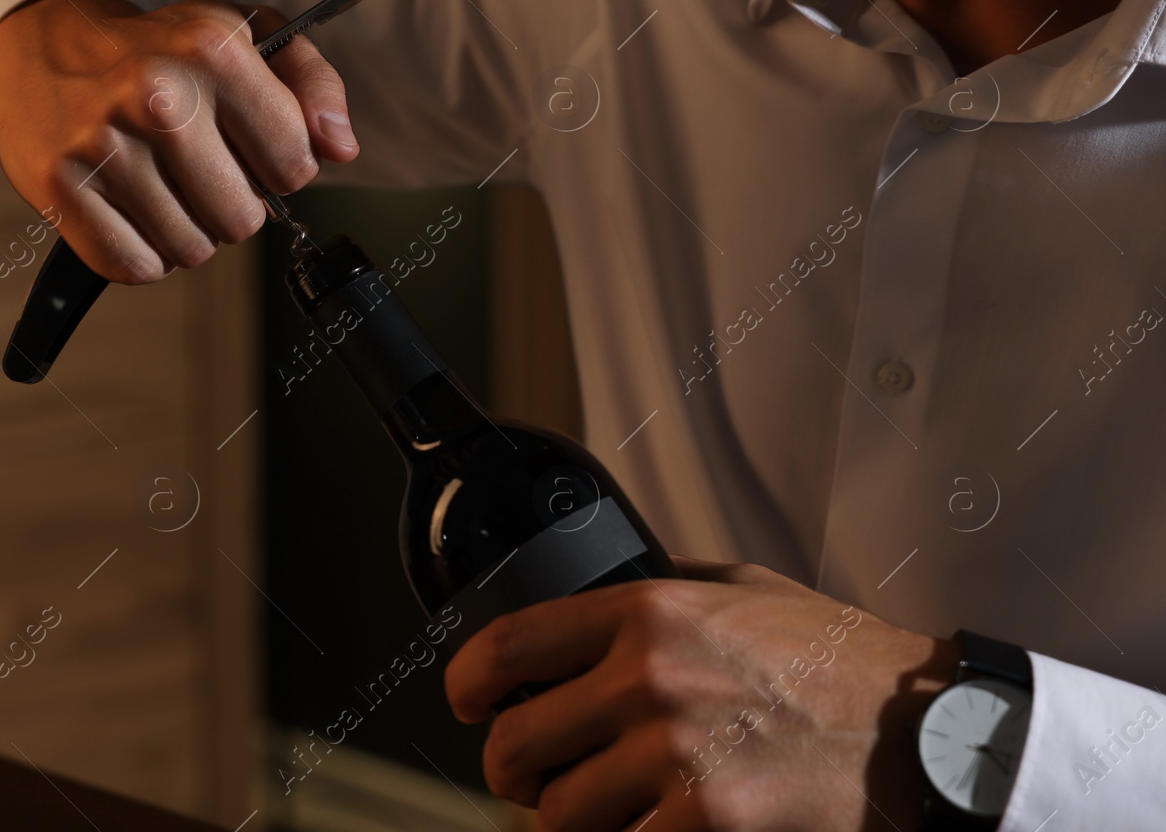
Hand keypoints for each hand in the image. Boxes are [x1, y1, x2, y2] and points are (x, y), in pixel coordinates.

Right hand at [0, 0, 359, 283]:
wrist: (43, 45)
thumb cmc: (158, 48)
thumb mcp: (244, 35)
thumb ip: (311, 83)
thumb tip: (340, 148)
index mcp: (213, 51)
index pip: (295, 166)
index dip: (280, 166)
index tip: (248, 146)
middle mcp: (158, 96)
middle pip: (244, 220)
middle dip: (232, 203)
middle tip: (199, 167)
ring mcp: (104, 145)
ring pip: (192, 250)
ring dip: (187, 229)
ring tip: (162, 183)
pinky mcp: (63, 188)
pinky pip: (136, 267)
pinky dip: (142, 251)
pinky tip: (131, 206)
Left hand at [444, 558, 959, 831]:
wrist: (929, 734)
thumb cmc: (841, 662)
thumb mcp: (745, 589)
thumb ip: (667, 586)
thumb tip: (599, 591)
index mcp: (649, 614)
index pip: (508, 646)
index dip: (464, 683)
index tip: (465, 703)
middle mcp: (649, 680)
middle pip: (515, 746)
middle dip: (513, 772)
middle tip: (534, 778)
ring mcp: (675, 759)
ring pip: (558, 816)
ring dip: (568, 821)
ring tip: (598, 811)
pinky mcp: (707, 824)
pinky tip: (651, 829)